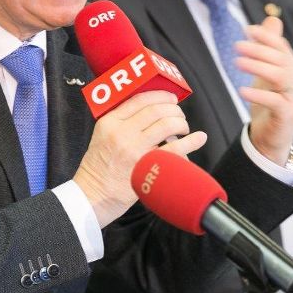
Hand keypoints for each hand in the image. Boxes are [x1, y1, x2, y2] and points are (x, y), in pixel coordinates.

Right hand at [73, 90, 206, 227]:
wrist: (92, 197)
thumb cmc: (99, 169)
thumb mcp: (102, 137)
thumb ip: (122, 123)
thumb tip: (153, 111)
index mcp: (109, 122)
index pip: (139, 99)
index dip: (160, 96)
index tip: (171, 98)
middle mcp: (121, 132)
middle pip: (156, 110)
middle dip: (174, 109)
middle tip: (179, 115)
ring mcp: (134, 149)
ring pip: (167, 124)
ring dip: (181, 123)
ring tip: (184, 128)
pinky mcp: (146, 166)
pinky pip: (175, 149)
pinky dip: (191, 141)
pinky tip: (199, 138)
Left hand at [235, 16, 292, 165]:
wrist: (272, 135)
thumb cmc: (269, 100)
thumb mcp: (267, 70)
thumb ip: (270, 47)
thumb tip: (272, 19)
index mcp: (292, 66)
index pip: (281, 46)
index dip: (266, 36)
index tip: (247, 29)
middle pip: (281, 59)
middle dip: (259, 49)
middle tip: (237, 45)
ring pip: (280, 76)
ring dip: (258, 67)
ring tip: (237, 63)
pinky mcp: (288, 114)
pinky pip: (275, 101)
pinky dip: (258, 95)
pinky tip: (242, 90)